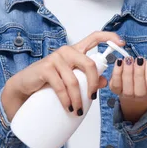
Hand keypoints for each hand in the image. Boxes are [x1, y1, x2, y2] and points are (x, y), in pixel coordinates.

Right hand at [3, 31, 123, 119]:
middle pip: (89, 63)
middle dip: (94, 83)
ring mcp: (55, 59)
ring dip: (79, 98)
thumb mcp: (71, 79)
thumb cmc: (48, 82)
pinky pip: (61, 86)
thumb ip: (87, 78)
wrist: (24, 87)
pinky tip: (69, 107)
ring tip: (78, 109)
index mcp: (75, 51)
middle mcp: (66, 51)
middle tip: (92, 97)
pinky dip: (67, 100)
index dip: (109, 37)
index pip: (94, 37)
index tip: (122, 43)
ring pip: (75, 80)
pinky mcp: (45, 68)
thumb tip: (105, 81)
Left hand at [108, 56, 146, 122]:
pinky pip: (115, 85)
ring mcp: (128, 95)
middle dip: (140, 73)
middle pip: (141, 90)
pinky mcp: (116, 90)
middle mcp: (141, 96)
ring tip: (129, 59)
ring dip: (127, 72)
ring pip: (127, 88)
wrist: (135, 89)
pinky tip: (119, 62)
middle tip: (139, 59)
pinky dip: (116, 73)